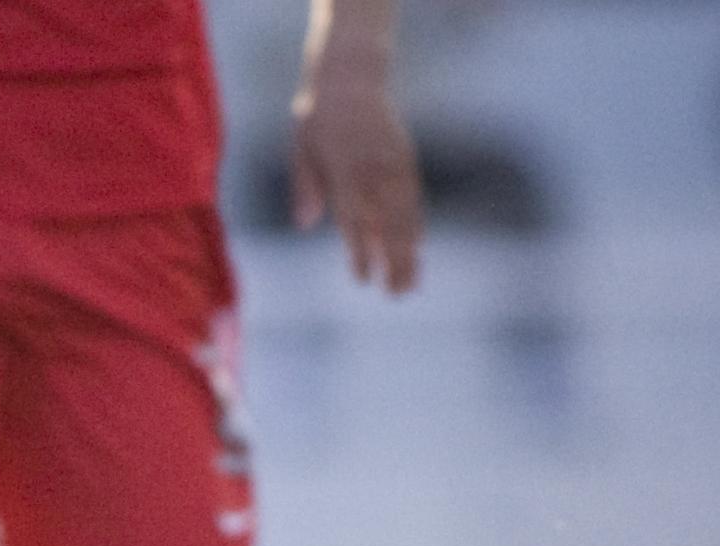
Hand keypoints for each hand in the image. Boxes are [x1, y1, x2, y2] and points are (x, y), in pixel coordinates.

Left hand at [289, 52, 422, 293]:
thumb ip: (306, 185)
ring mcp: (394, 164)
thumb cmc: (318, 117)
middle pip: (387, 223)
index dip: (360, 251)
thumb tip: (307, 225)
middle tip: (397, 295)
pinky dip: (415, 222)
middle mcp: (374, 169)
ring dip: (409, 250)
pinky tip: (417, 246)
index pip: (354, 219)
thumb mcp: (302, 147)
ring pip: (405, 214)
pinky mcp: (405, 158)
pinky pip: (413, 196)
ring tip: (411, 283)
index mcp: (346, 170)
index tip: (363, 280)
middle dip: (393, 261)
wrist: (351, 77)